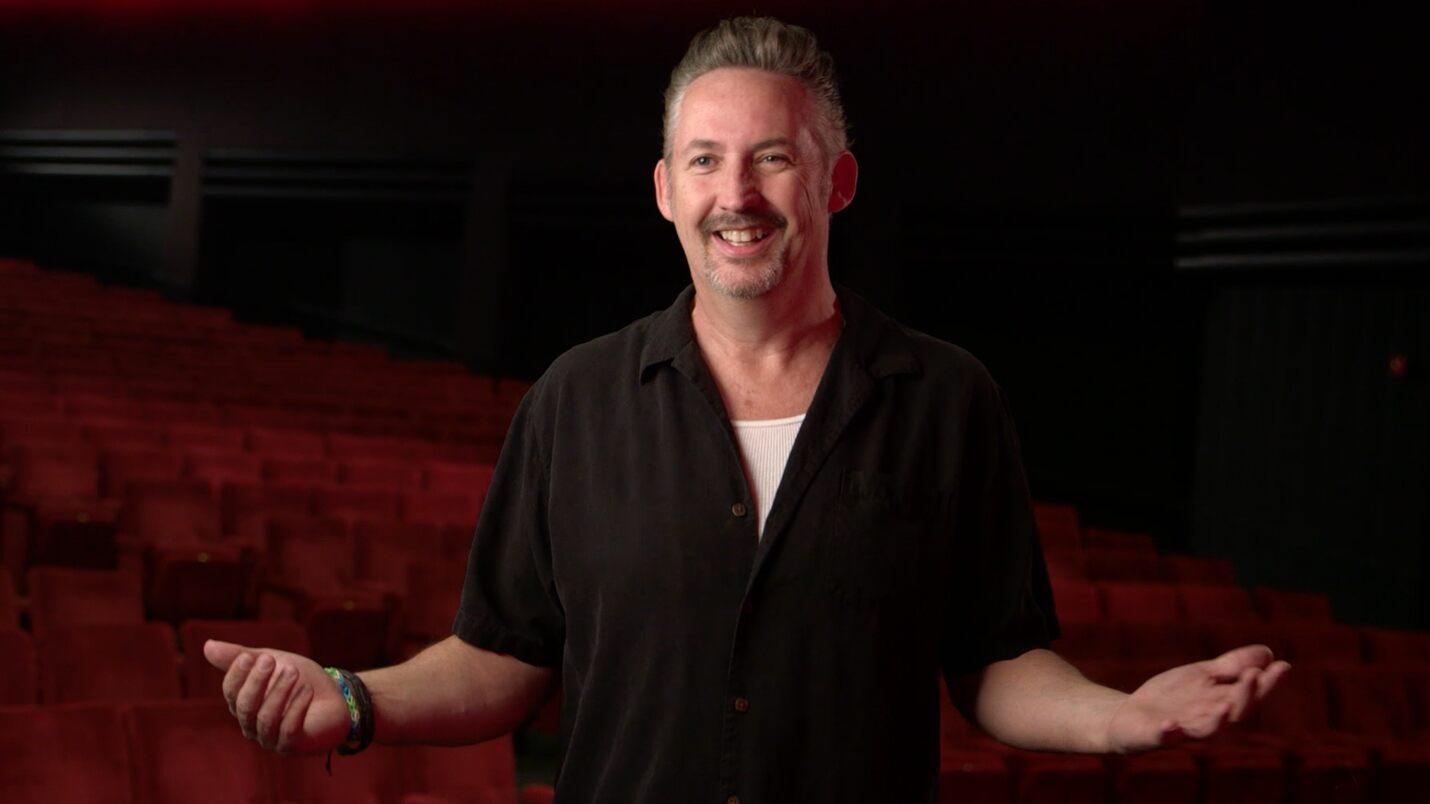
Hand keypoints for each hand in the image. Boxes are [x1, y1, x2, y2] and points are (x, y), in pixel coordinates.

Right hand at [203, 640, 350, 754]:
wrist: (337, 697)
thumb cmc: (300, 679)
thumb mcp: (274, 661)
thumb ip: (242, 656)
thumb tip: (207, 645)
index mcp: (243, 704)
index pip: (230, 692)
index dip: (237, 674)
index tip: (251, 656)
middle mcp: (252, 725)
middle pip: (244, 707)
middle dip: (256, 682)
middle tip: (271, 660)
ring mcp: (270, 739)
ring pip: (265, 719)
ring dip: (279, 692)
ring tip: (293, 671)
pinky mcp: (291, 747)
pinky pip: (287, 731)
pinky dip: (296, 708)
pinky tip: (306, 690)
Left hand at [1105, 644, 1290, 752]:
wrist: (1129, 716)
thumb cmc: (1172, 698)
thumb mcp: (1203, 676)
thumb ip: (1232, 666)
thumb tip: (1269, 652)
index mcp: (1221, 704)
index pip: (1250, 695)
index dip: (1268, 683)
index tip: (1284, 666)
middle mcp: (1207, 720)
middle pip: (1234, 712)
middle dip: (1246, 696)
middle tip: (1254, 675)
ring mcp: (1183, 730)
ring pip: (1206, 729)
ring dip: (1218, 720)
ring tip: (1226, 707)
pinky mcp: (1156, 736)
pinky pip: (1165, 738)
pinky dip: (1170, 733)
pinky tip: (1171, 724)